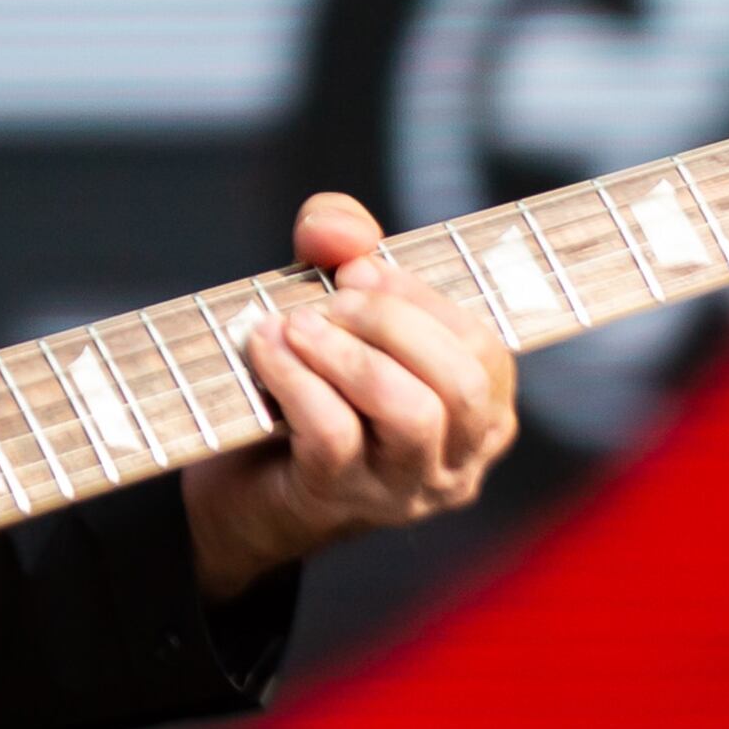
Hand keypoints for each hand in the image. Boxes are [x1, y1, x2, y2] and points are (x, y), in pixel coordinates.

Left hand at [178, 193, 518, 601]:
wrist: (245, 480)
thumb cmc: (314, 380)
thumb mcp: (337, 303)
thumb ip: (344, 241)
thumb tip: (337, 229)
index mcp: (481, 411)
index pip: (483, 349)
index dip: (422, 298)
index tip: (357, 267)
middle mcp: (456, 460)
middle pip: (459, 384)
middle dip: (392, 323)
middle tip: (331, 299)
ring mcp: (401, 490)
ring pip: (409, 415)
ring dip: (347, 353)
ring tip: (295, 323)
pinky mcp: (338, 499)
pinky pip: (334, 436)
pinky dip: (296, 379)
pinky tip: (265, 350)